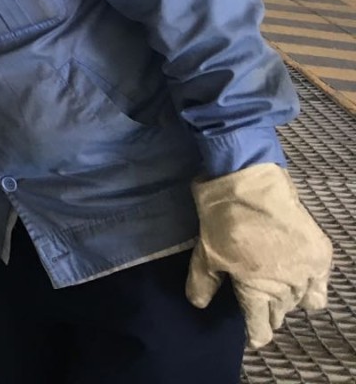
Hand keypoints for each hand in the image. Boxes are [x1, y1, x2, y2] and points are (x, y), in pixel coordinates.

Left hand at [187, 163, 330, 348]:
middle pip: (280, 312)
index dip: (256, 333)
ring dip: (288, 301)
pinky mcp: (320, 254)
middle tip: (260, 306)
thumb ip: (203, 282)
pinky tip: (304, 287)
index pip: (261, 326)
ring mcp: (306, 272)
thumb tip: (198, 304)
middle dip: (269, 312)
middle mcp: (286, 287)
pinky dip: (313, 289)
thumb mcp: (205, 251)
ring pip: (300, 301)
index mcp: (257, 291)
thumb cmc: (222, 218)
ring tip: (278, 295)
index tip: (253, 337)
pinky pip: (321, 286)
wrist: (250, 182)